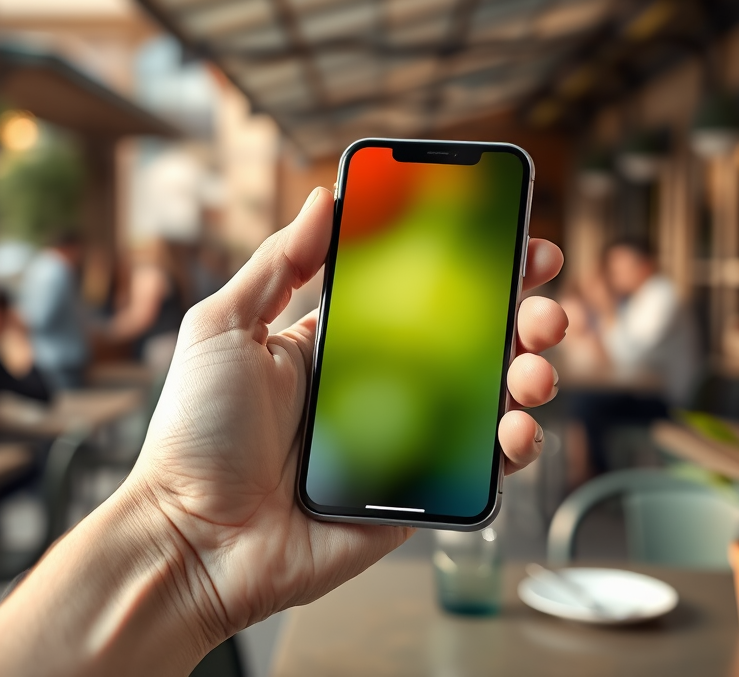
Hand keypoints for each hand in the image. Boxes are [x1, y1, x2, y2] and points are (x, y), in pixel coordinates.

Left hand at [124, 187, 567, 645]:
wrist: (194, 539)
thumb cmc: (196, 434)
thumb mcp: (224, 328)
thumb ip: (277, 264)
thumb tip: (324, 198)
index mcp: (342, 343)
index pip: (424, 294)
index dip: (474, 268)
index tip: (516, 245)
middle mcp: (383, 387)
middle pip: (472, 343)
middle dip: (522, 318)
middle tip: (544, 309)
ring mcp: (405, 440)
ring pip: (489, 401)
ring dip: (529, 376)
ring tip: (535, 369)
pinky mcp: (417, 494)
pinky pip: (481, 468)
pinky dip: (514, 446)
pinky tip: (518, 429)